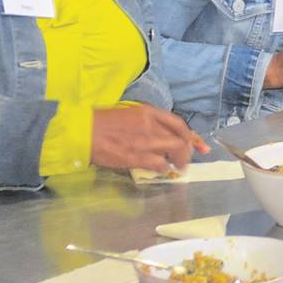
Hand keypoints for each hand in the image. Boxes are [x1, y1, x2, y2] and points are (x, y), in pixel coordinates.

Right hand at [91, 104, 209, 172]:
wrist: (82, 131)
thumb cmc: (101, 122)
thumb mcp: (128, 113)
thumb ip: (147, 122)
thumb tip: (161, 133)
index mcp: (147, 112)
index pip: (178, 124)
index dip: (191, 136)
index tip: (199, 145)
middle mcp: (150, 125)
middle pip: (180, 139)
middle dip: (187, 152)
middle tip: (184, 161)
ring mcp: (144, 141)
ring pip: (174, 152)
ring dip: (179, 162)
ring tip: (176, 167)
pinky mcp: (135, 156)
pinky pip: (159, 164)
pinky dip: (164, 169)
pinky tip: (162, 171)